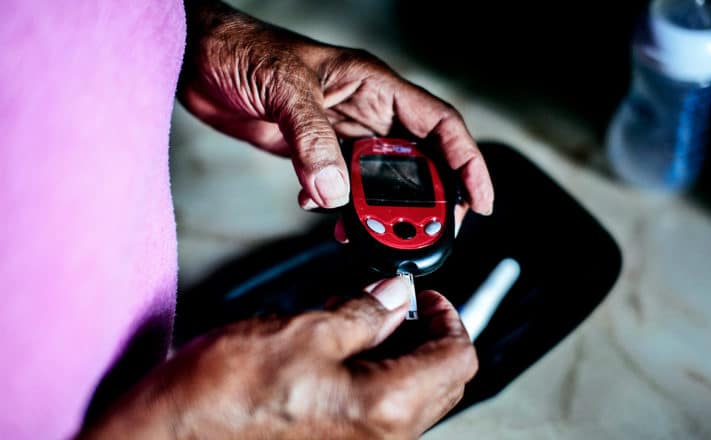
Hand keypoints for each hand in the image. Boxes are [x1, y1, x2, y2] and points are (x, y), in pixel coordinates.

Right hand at [79, 278, 477, 438]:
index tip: (425, 295)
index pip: (458, 358)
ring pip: (405, 392)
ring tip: (351, 318)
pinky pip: (371, 407)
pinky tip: (331, 349)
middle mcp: (382, 438)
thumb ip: (363, 313)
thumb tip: (394, 296)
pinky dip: (366, 372)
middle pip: (437, 378)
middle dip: (421, 333)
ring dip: (391, 350)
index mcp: (387, 407)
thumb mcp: (305, 331)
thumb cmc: (222, 397)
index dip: (448, 317)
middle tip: (390, 301)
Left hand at [179, 0, 493, 212]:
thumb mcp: (285, 88)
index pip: (440, 125)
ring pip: (379, 181)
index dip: (467, 163)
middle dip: (425, 199)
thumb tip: (335, 192)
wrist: (195, 59)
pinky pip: (341, 187)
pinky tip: (322, 210)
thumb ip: (312, 140)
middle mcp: (365, 112)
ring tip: (372, 232)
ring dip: (377, 210)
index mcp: (374, 86)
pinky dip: (337, 206)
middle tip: (423, 231)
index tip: (478, 202)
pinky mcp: (314, 152)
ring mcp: (340, 134)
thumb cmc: (242, 49)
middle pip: (418, 162)